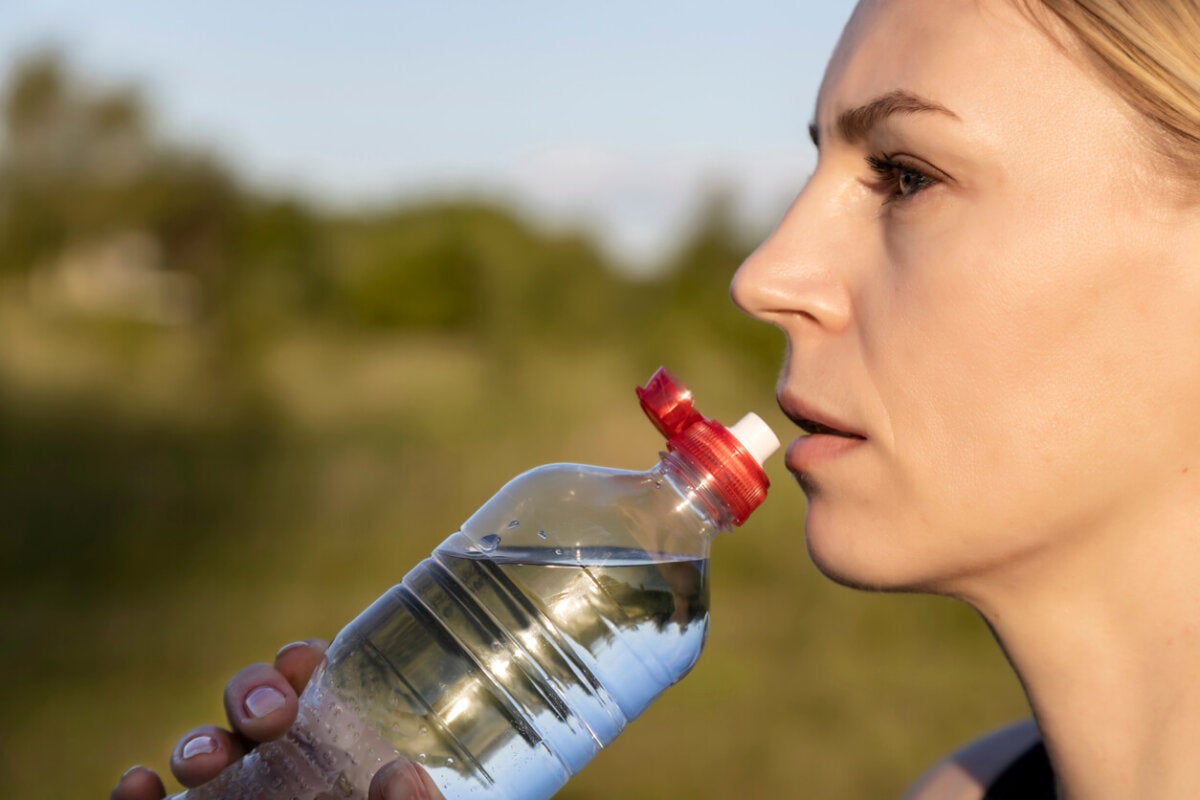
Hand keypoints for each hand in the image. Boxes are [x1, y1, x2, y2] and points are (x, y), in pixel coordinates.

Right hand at [110, 639, 444, 799]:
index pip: (321, 695)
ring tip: (205, 763)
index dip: (303, 666)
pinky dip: (137, 797)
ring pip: (204, 758)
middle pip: (257, 712)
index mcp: (348, 767)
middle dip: (251, 693)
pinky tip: (137, 787)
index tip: (303, 663)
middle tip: (268, 717)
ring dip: (198, 743)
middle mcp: (288, 780)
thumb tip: (400, 771)